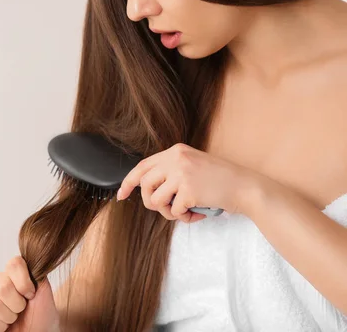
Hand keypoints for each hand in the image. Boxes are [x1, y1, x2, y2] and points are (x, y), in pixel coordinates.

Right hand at [0, 255, 59, 331]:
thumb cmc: (42, 313)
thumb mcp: (45, 291)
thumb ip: (36, 273)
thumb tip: (32, 257)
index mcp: (16, 273)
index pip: (13, 264)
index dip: (23, 283)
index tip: (31, 295)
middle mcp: (0, 281)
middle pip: (1, 285)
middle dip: (17, 304)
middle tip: (22, 309)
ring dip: (9, 317)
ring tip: (14, 318)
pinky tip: (4, 325)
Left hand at [116, 143, 263, 221]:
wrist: (246, 187)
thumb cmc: (220, 180)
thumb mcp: (192, 166)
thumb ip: (171, 171)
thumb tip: (145, 188)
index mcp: (176, 151)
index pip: (142, 166)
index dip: (129, 182)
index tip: (121, 194)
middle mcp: (176, 159)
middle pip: (144, 185)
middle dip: (151, 202)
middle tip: (168, 209)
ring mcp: (182, 173)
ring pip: (155, 201)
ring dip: (169, 212)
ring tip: (185, 211)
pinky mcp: (188, 190)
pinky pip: (174, 211)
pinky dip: (185, 217)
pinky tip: (199, 212)